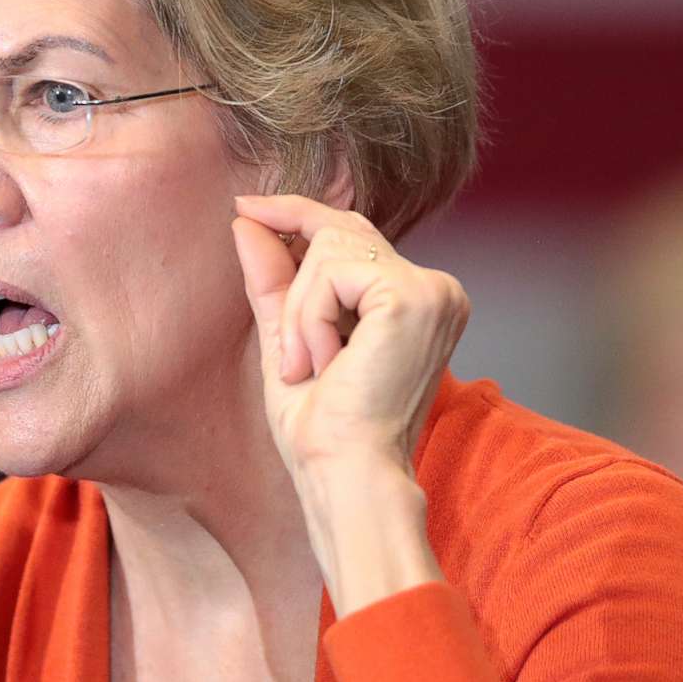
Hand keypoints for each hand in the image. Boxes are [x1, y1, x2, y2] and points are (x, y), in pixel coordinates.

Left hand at [229, 192, 469, 475]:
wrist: (347, 476)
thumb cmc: (324, 429)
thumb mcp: (290, 339)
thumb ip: (275, 279)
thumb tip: (246, 219)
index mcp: (418, 301)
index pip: (353, 234)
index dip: (296, 212)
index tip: (245, 204)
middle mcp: (437, 289)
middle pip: (338, 235)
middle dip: (294, 290)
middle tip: (293, 360)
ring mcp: (432, 289)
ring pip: (329, 251)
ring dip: (300, 314)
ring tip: (311, 368)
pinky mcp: (413, 296)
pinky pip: (331, 273)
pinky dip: (310, 320)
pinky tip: (326, 364)